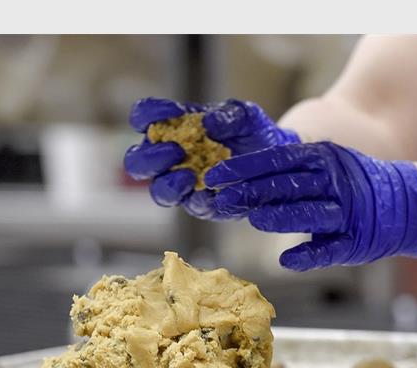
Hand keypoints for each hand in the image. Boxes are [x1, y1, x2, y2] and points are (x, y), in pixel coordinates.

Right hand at [123, 97, 299, 218]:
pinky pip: (193, 206)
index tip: (167, 112)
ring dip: (169, 184)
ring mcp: (184, 185)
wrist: (278, 157)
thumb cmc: (253, 131)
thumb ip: (229, 115)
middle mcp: (171, 158)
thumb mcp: (246, 116)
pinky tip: (211, 193)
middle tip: (174, 151)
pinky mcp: (205, 205)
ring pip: (160, 192)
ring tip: (189, 176)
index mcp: (172, 127)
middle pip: (138, 163)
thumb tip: (210, 122)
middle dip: (151, 158)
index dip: (146, 114)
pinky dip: (199, 200)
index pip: (144, 117)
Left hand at [203, 142, 416, 270]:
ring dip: (280, 216)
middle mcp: (335, 181)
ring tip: (253, 219)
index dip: (244, 168)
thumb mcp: (325, 166)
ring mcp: (347, 211)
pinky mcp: (357, 241)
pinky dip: (309, 255)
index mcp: (322, 159)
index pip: (276, 160)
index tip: (214, 176)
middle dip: (251, 191)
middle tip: (220, 199)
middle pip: (288, 185)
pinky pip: (330, 248)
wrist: (407, 204)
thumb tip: (241, 182)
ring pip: (310, 212)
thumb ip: (291, 173)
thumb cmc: (354, 185)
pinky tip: (287, 259)